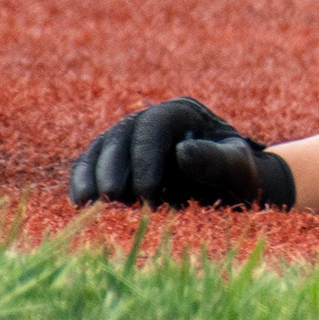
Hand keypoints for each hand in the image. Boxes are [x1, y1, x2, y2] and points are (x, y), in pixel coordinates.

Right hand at [70, 98, 292, 210]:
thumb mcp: (237, 168)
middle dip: (112, 169)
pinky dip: (82, 183)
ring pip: (99, 150)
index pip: (154, 126)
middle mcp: (150, 120)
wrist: (226, 191)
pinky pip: (89, 167)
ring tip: (90, 206)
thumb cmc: (236, 177)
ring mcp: (127, 139)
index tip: (146, 193)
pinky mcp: (112, 161)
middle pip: (120, 136)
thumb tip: (181, 152)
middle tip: (111, 200)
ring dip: (91, 177)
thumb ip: (216, 160)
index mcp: (182, 113)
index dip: (145, 157)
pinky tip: (81, 205)